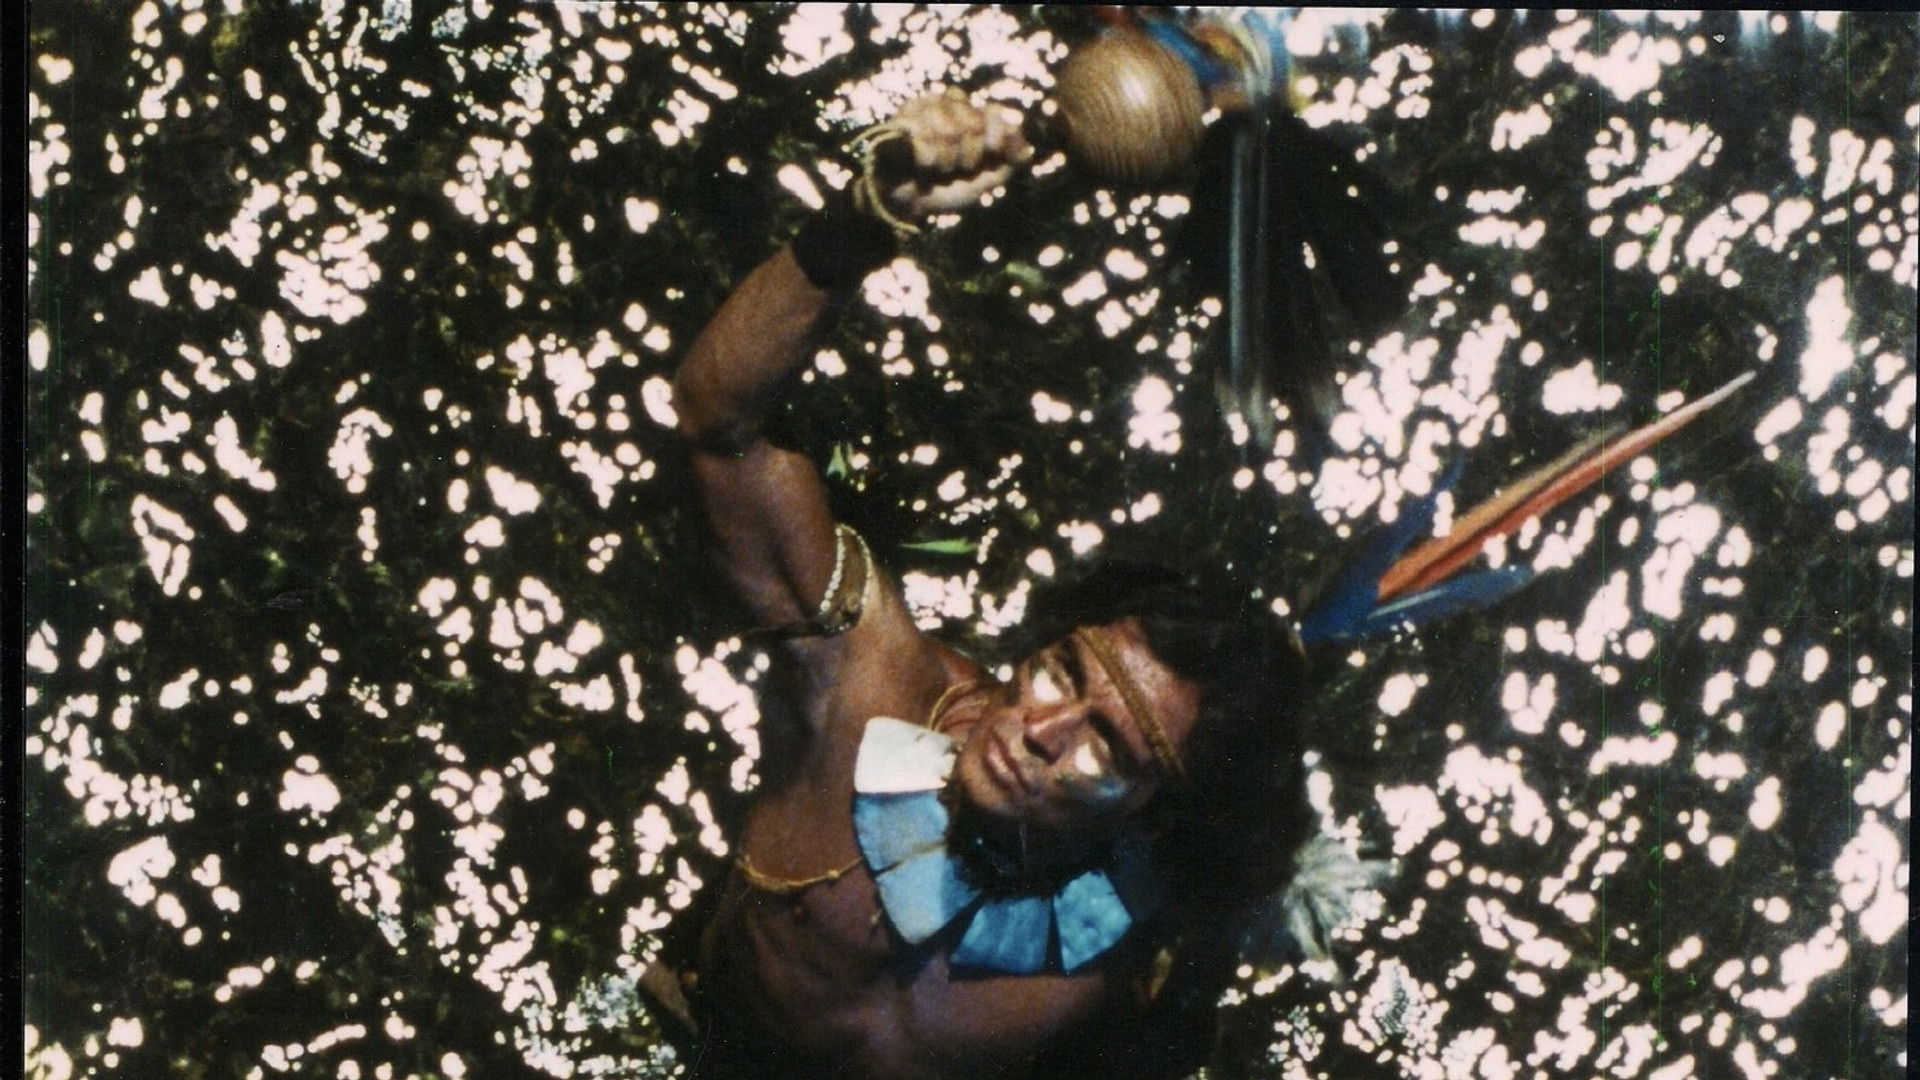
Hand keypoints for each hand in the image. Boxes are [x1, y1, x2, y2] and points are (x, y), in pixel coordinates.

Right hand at [873, 89, 1031, 220]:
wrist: (905, 205)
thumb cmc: (946, 189)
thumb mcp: (986, 178)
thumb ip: (1010, 159)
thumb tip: (1028, 148)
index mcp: (968, 112)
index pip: (995, 113)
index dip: (997, 137)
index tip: (990, 154)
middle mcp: (946, 103)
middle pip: (974, 124)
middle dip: (969, 156)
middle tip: (954, 168)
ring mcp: (923, 108)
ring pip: (951, 132)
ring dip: (947, 162)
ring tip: (936, 168)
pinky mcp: (901, 120)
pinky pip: (927, 142)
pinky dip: (928, 163)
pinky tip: (920, 166)